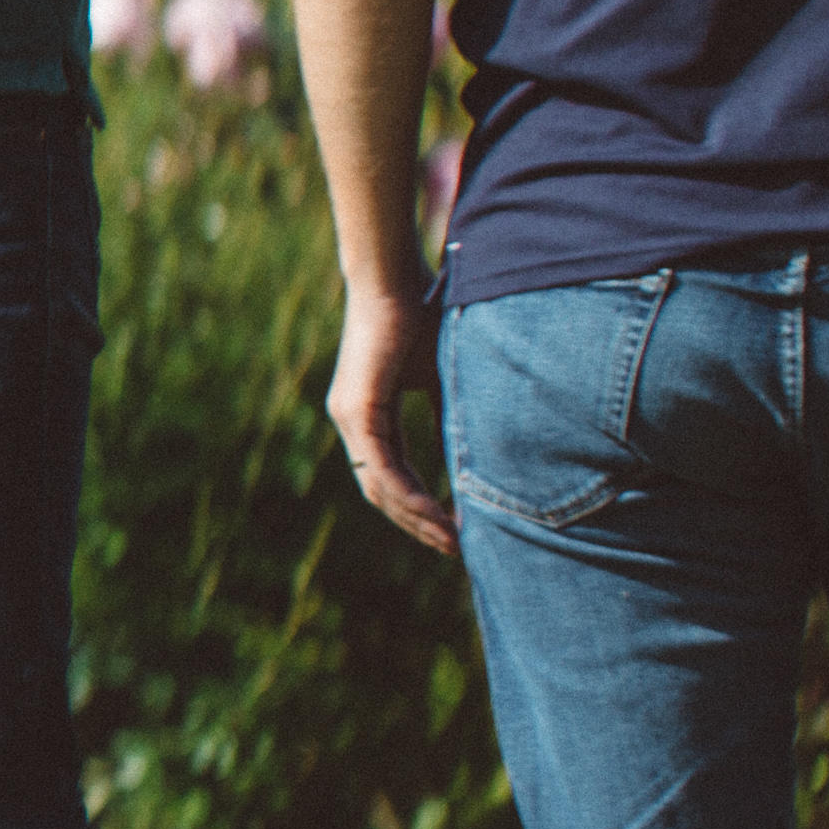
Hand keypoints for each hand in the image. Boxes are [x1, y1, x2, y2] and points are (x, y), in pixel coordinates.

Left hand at [328, 285, 457, 556]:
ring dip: (416, 518)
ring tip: (451, 541)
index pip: (390, 477)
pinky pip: (381, 466)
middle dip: (418, 525)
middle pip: (381, 492)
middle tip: (454, 549)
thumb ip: (452, 414)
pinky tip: (436, 514)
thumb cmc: (425, 317)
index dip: (419, 507)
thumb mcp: (445, 377)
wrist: (398, 279)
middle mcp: (352, 422)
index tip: (452, 530)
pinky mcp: (356, 409)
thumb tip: (479, 451)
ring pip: (380, 486)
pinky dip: (409, 493)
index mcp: (369, 417)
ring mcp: (350, 417)